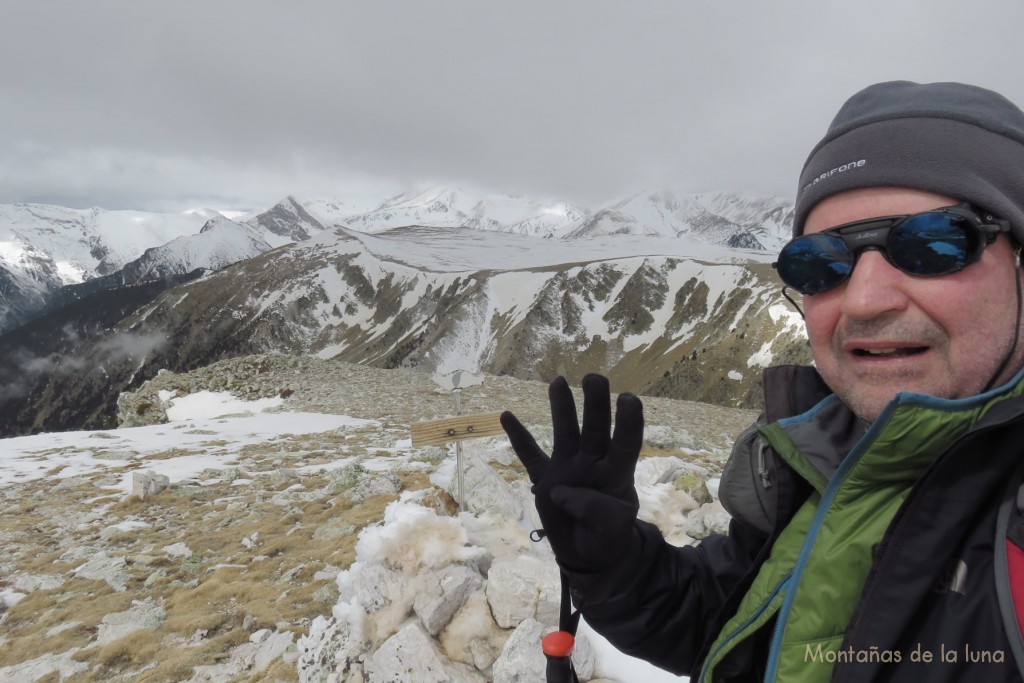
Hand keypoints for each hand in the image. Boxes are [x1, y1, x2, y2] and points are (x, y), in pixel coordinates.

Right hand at [500, 373, 643, 572]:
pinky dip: (519, 438)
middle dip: (595, 404)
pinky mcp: (545, 480)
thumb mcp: (613, 529)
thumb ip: (595, 509)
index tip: (628, 399)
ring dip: (562, 408)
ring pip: (565, 432)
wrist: (589, 554)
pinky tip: (506, 416)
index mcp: (616, 473)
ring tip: (558, 381)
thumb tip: (563, 490)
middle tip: (594, 378)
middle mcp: (592, 462)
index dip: (629, 423)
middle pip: (595, 428)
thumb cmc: (608, 536)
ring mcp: (567, 468)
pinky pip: (530, 456)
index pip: (626, 443)